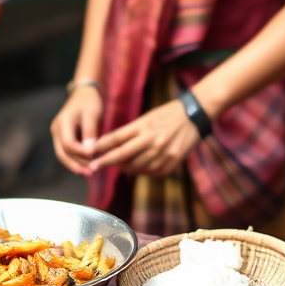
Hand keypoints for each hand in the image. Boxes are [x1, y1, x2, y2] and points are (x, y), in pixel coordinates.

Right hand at [50, 85, 103, 176]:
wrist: (84, 92)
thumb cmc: (89, 101)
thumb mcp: (92, 114)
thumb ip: (89, 132)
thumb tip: (89, 152)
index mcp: (63, 123)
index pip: (68, 144)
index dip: (80, 153)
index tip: (94, 157)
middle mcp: (57, 130)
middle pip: (62, 153)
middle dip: (75, 165)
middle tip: (90, 174)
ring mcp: (58, 134)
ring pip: (63, 154)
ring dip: (75, 164)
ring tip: (90, 173)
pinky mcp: (64, 136)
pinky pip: (67, 151)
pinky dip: (76, 159)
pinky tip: (87, 165)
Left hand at [86, 99, 200, 177]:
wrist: (195, 115)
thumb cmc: (167, 114)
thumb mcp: (146, 117)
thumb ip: (131, 132)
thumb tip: (113, 145)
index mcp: (143, 126)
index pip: (116, 138)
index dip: (101, 146)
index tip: (89, 151)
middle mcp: (151, 140)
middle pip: (123, 154)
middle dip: (105, 162)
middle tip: (92, 167)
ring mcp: (162, 152)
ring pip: (136, 167)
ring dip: (125, 168)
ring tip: (118, 167)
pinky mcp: (172, 162)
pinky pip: (152, 172)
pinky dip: (143, 171)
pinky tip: (139, 168)